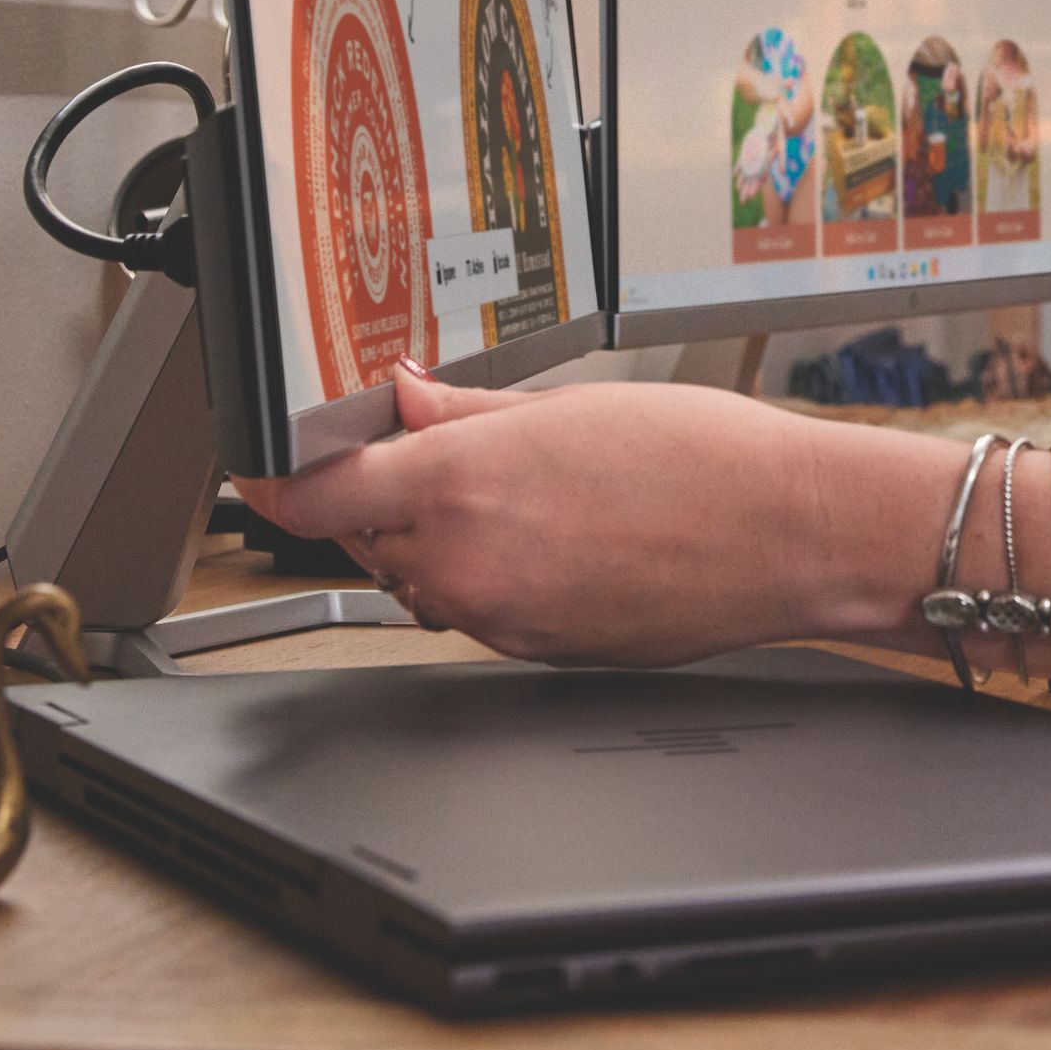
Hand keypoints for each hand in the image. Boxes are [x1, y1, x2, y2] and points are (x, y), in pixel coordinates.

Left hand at [238, 369, 868, 664]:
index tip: (261, 466)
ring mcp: (499, 617)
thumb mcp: (567, 405)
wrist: (789, 533)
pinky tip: (554, 535)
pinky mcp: (535, 651)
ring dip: (435, 537)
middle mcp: (465, 563)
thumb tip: (403, 399)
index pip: (315, 497)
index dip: (273, 480)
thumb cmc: (705, 458)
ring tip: (517, 490)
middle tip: (425, 447)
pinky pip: (477, 609)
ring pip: (420, 578)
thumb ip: (463, 408)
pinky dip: (488, 573)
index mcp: (460, 485)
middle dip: (378, 495)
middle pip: (364, 537)